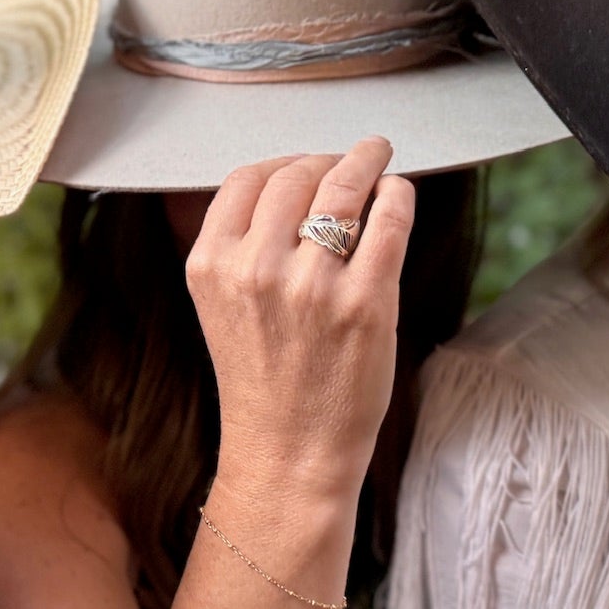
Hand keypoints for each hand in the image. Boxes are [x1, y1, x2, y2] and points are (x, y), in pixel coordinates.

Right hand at [188, 138, 415, 505]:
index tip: (305, 164)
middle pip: (295, 175)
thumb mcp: (224, 307)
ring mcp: (311, 285)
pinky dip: (397, 195)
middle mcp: (255, 268)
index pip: (245, 180)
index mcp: (211, 266)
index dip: (282, 163)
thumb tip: (294, 185)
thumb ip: (242, 250)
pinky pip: (388, 220)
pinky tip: (397, 194)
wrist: (288, 453)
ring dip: (366, 160)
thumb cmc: (263, 382)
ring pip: (342, 186)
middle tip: (351, 158)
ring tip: (378, 155)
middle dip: (327, 158)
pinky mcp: (365, 303)